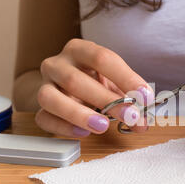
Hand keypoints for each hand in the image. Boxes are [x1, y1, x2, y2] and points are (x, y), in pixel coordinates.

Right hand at [36, 39, 152, 136]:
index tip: (145, 96)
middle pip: (75, 80)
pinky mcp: (39, 109)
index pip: (102, 58)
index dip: (125, 77)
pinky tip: (84, 133)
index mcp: (80, 50)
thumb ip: (130, 100)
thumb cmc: (95, 81)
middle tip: (130, 115)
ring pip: (50, 98)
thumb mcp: (115, 84)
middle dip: (106, 100)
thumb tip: (142, 123)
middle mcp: (57, 64)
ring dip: (78, 114)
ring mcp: (44, 86)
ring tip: (103, 126)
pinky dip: (63, 128)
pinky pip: (44, 119)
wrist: (65, 85)